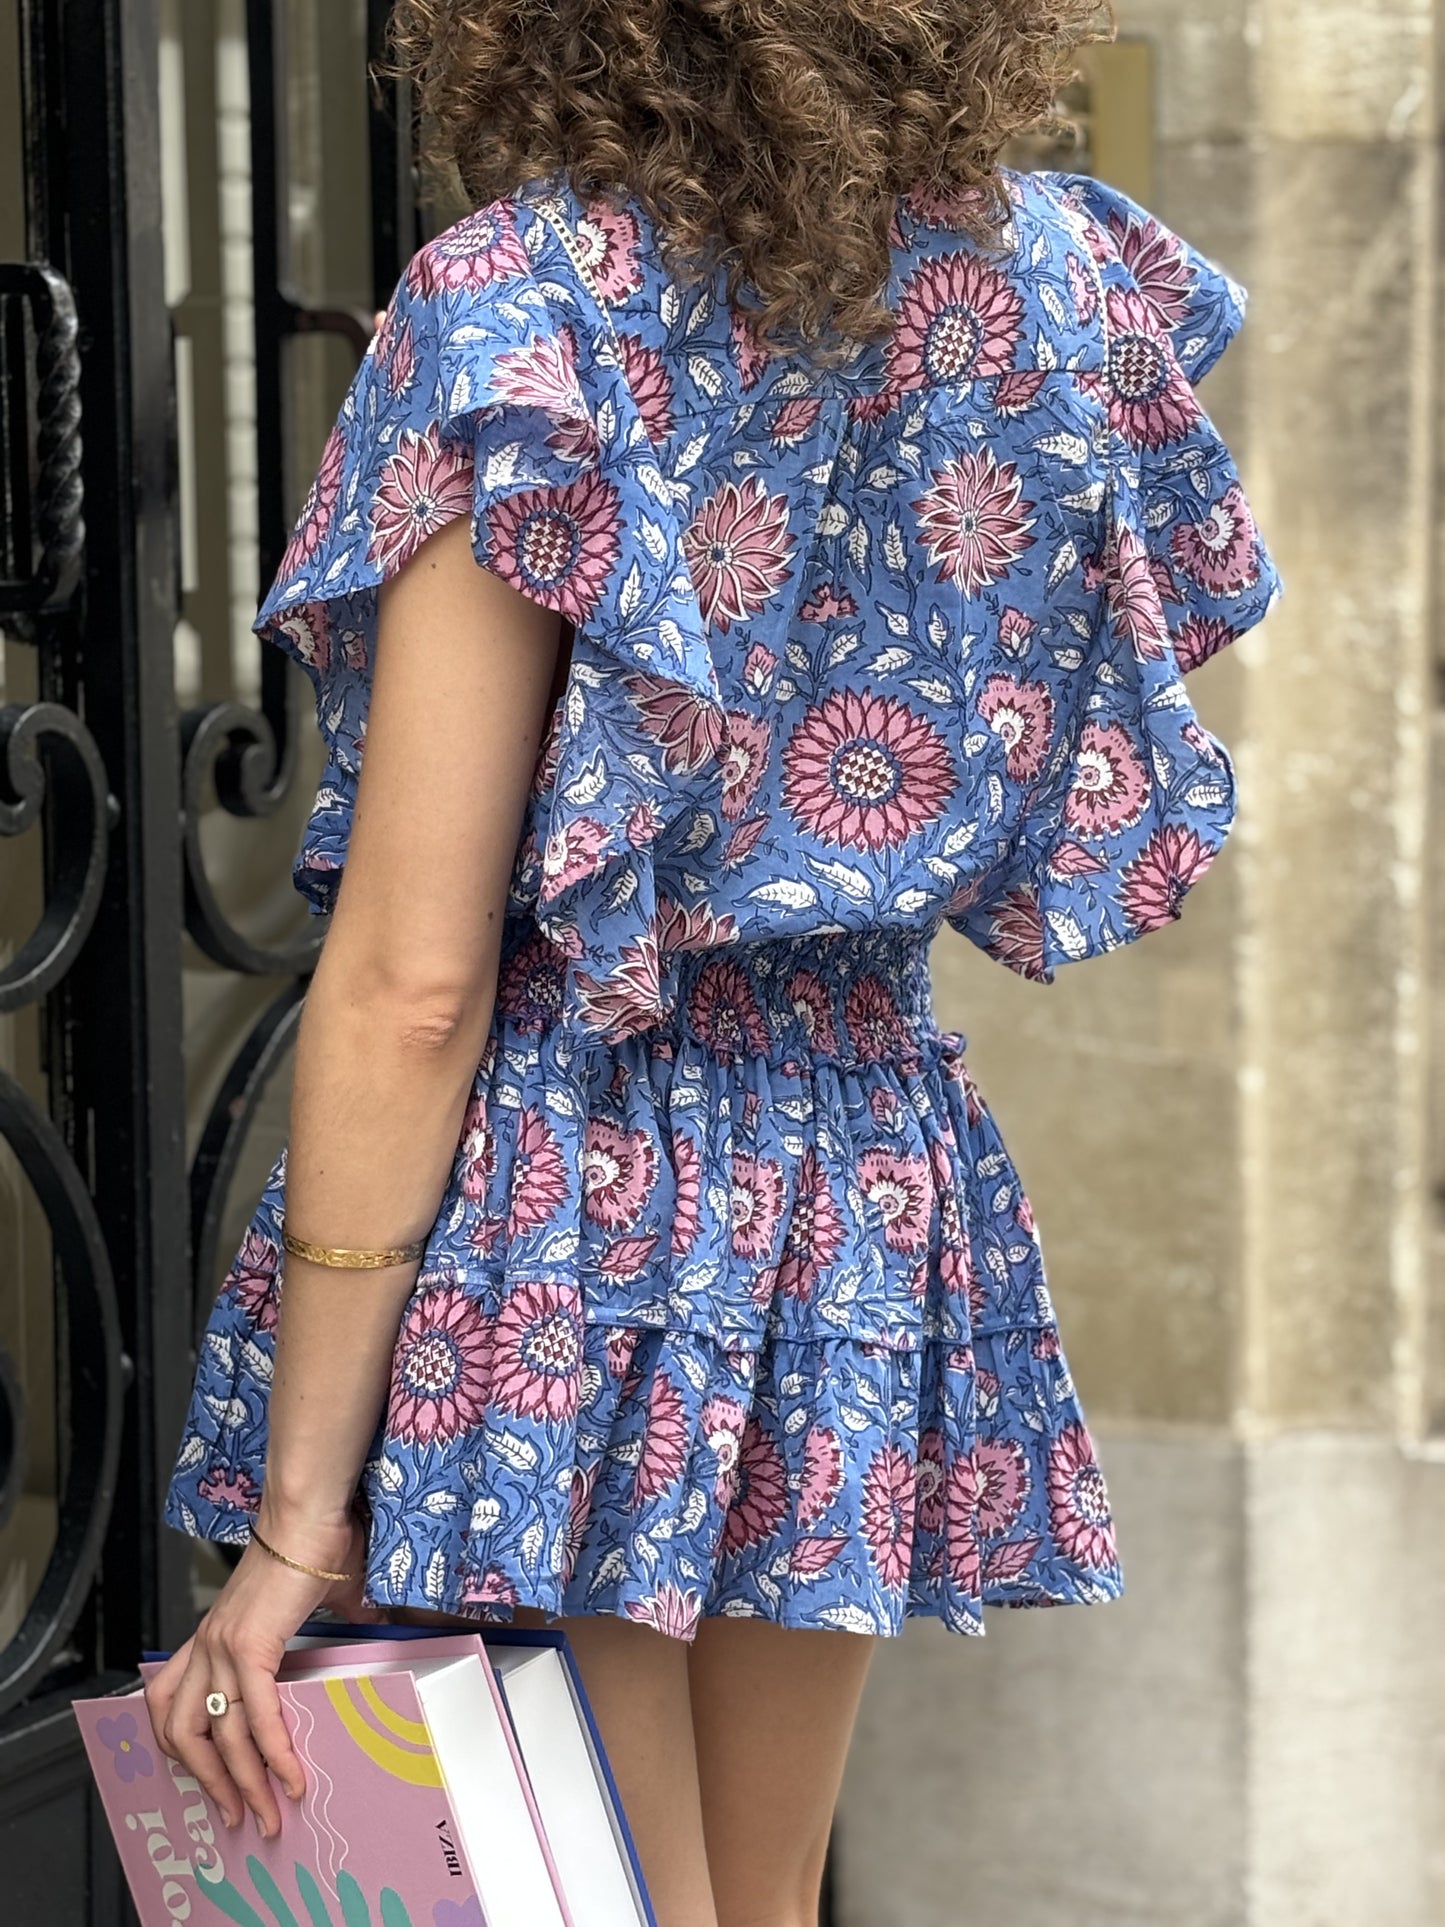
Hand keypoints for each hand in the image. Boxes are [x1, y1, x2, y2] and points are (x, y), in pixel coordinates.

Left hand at [145, 1507, 380, 1836]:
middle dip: (210, 1785)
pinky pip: (256, 1720)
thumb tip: (375, 1623)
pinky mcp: (249, 1649)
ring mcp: (222, 1649)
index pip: (171, 1705)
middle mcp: (207, 1646)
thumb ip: (336, 1618)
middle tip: (237, 1817)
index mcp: (213, 1634)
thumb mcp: (316, 1597)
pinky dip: (274, 1756)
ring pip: (215, 1739)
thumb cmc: (319, 1541)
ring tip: (265, 1815)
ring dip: (240, 1785)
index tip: (213, 1784)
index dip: (185, 1750)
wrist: (311, 1513)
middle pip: (182, 1734)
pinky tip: (292, 1778)